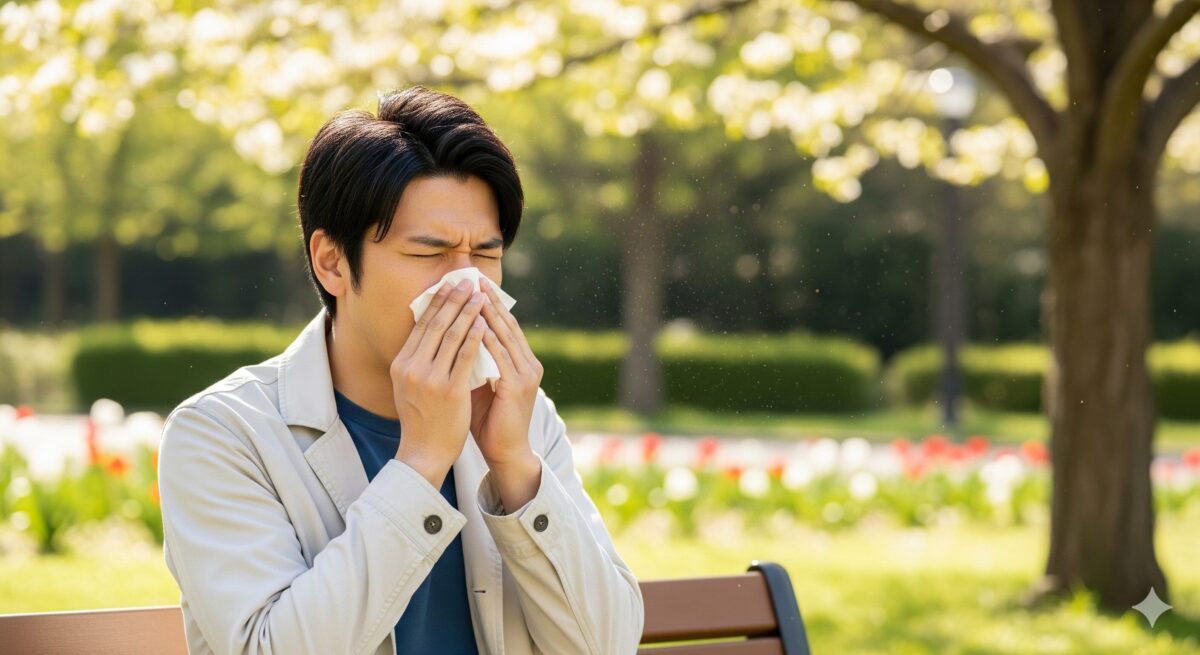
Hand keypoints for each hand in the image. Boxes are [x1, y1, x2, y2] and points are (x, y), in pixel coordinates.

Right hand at [390, 278, 487, 487]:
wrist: (423, 452)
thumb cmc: (421, 419)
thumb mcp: (408, 386)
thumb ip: (416, 361)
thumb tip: (428, 333)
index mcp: (401, 364)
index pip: (421, 325)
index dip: (436, 302)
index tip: (448, 285)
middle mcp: (412, 368)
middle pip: (436, 324)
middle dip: (453, 299)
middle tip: (466, 281)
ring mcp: (430, 378)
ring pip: (452, 335)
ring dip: (468, 312)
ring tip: (480, 296)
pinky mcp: (450, 390)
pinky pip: (466, 356)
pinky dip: (476, 336)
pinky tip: (485, 323)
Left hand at [471, 277, 543, 501]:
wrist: (505, 452)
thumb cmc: (489, 420)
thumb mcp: (480, 384)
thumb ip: (473, 362)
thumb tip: (452, 339)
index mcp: (521, 362)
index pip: (504, 325)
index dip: (489, 304)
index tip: (472, 284)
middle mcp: (528, 364)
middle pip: (507, 324)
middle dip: (489, 300)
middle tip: (473, 278)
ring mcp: (526, 374)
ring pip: (505, 335)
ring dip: (488, 313)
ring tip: (473, 293)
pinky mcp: (518, 386)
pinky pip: (501, 356)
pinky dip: (488, 338)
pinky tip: (475, 323)